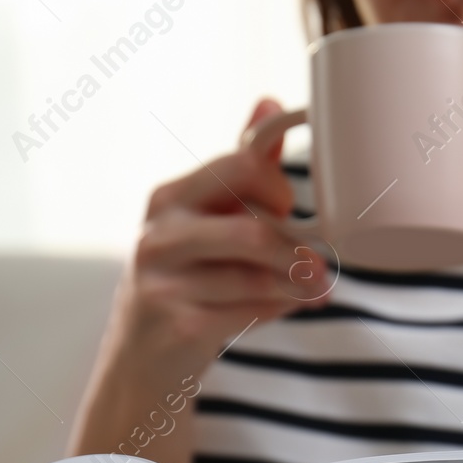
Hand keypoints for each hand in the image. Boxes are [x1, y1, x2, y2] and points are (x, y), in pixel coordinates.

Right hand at [69, 98, 331, 462]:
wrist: (141, 361)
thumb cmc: (186, 280)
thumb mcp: (204, 221)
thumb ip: (241, 168)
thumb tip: (270, 101)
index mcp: (169, 199)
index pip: (237, 168)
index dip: (276, 186)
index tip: (289, 206)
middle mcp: (159, 236)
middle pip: (249, 229)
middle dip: (294, 247)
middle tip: (320, 260)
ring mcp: (162, 284)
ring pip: (254, 276)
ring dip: (296, 284)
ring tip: (320, 287)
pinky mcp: (177, 326)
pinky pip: (246, 311)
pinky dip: (278, 309)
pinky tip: (293, 306)